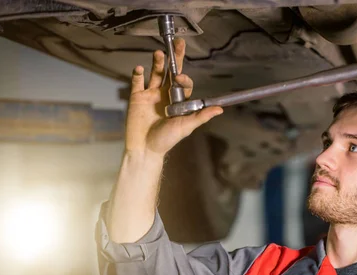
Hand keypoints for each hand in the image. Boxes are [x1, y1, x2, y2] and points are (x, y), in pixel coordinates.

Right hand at [125, 38, 222, 158]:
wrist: (145, 149)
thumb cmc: (167, 140)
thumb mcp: (186, 127)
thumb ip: (201, 116)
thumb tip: (220, 109)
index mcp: (178, 101)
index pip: (183, 83)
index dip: (183, 78)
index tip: (180, 78)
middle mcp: (165, 95)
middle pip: (171, 72)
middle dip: (175, 58)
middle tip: (178, 43)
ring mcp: (150, 95)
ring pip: (155, 74)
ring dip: (157, 63)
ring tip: (159, 53)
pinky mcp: (136, 98)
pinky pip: (136, 82)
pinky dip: (137, 74)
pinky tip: (140, 68)